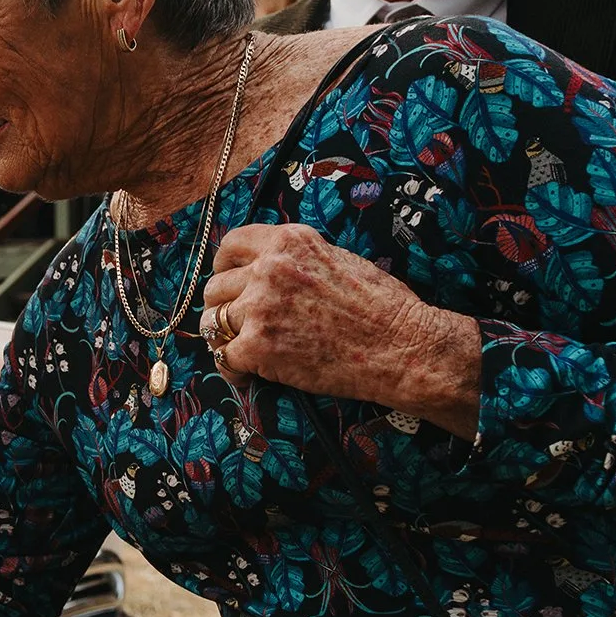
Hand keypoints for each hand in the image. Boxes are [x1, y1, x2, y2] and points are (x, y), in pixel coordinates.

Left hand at [202, 221, 481, 438]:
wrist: (402, 346)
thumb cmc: (382, 306)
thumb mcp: (337, 258)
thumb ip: (297, 259)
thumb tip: (267, 268)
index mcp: (288, 242)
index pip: (232, 244)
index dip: (225, 266)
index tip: (229, 279)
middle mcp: (268, 269)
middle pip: (216, 287)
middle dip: (225, 306)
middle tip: (239, 324)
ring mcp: (261, 308)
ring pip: (213, 321)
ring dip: (224, 337)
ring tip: (240, 350)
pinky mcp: (259, 346)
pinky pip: (224, 356)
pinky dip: (232, 368)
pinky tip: (248, 374)